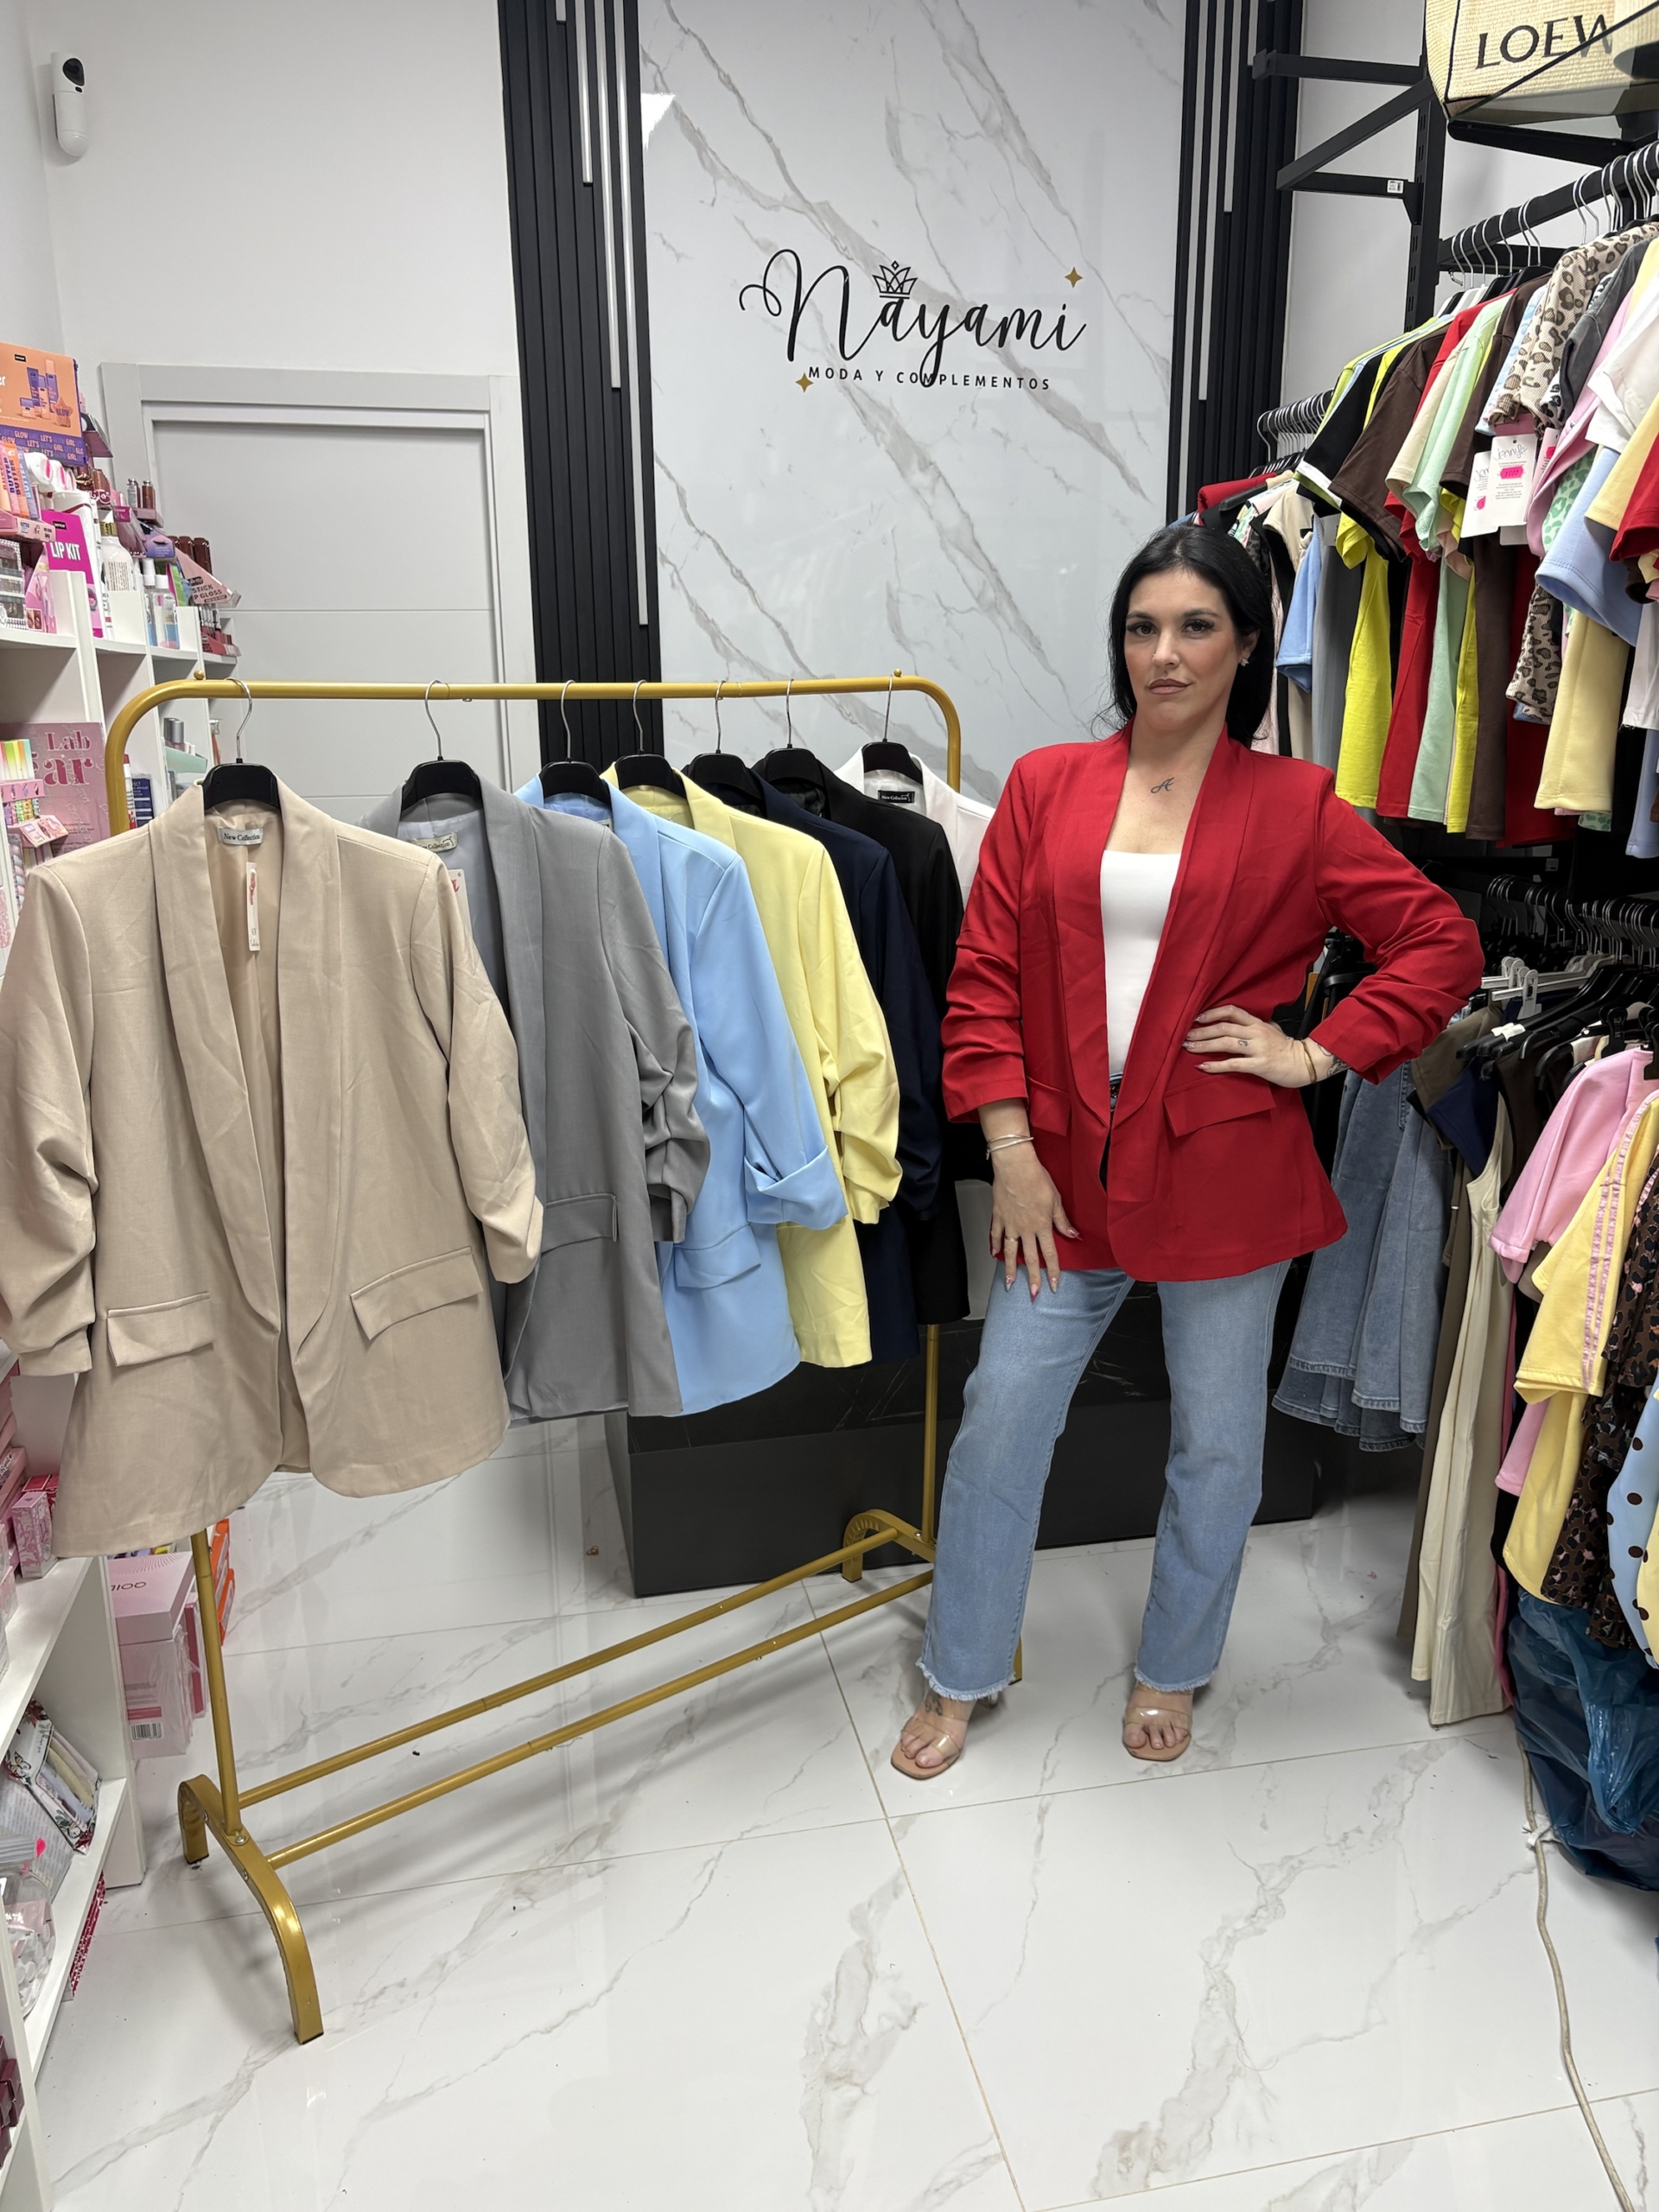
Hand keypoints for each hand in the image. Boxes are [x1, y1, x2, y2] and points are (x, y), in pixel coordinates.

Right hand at [989, 1143, 1077, 1295]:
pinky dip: (994, 1245)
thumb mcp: (1056, 1200)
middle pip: (1029, 1259)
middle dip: (1032, 1278)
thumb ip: (1062, 1220)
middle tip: (1033, 1294)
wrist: (1015, 1166)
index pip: (1049, 1254)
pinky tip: (994, 1255)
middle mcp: (1025, 1229)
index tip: (1053, 1285)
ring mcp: (1010, 1224)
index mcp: (1042, 1225)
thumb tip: (1073, 1235)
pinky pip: (995, 1234)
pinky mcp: (998, 1216)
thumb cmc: (1037, 1178)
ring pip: (1011, 1252)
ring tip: (1010, 1284)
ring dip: (1011, 1270)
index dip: (1052, 1271)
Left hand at [1183, 1004, 1318, 1087]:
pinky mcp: (1259, 1065)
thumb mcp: (1273, 1029)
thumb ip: (1257, 1025)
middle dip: (1201, 1031)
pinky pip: (1233, 1064)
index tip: (1197, 1017)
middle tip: (1184, 1034)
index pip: (1232, 1011)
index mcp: (1258, 1023)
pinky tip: (1202, 1066)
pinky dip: (1216, 1066)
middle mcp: (1256, 1033)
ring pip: (1225, 1043)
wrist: (1305, 1063)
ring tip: (1188, 1047)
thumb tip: (1242, 1021)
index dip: (1212, 1013)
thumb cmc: (1288, 1048)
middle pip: (1223, 1027)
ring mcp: (1258, 1048)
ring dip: (1204, 1045)